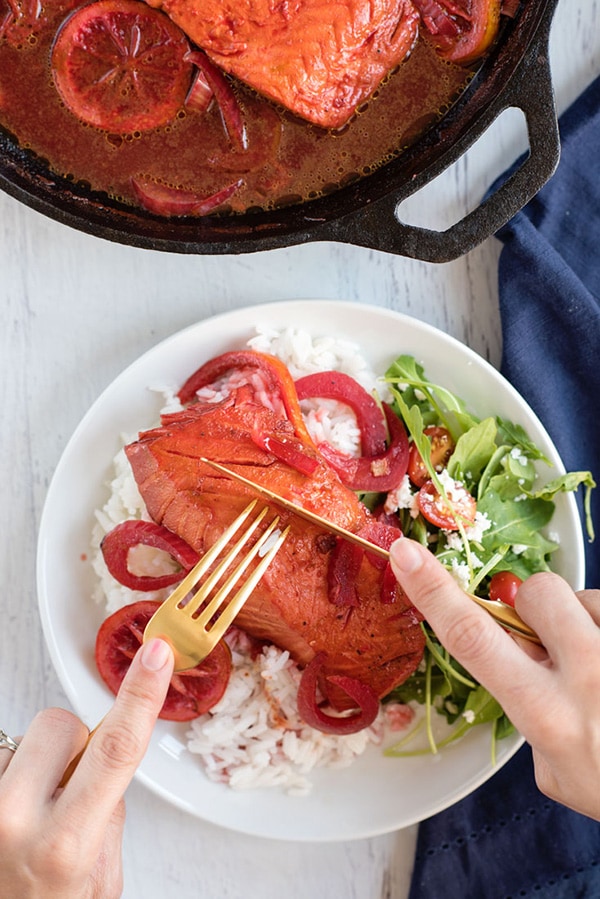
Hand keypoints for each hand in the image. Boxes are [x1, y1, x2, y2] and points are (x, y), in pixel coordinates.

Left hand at [0, 638, 173, 897]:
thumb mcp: (101, 879)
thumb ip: (109, 811)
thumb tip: (106, 752)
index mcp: (66, 844)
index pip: (116, 748)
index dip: (140, 694)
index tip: (157, 654)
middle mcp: (13, 820)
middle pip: (65, 724)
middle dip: (76, 745)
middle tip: (68, 793)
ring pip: (27, 737)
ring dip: (35, 765)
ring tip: (30, 814)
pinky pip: (0, 753)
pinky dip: (10, 775)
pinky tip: (8, 815)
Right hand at [390, 538, 599, 821]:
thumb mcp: (558, 775)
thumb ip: (533, 720)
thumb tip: (528, 675)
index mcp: (547, 714)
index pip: (473, 639)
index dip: (433, 592)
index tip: (404, 552)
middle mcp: (588, 676)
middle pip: (537, 593)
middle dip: (534, 606)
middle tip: (554, 640)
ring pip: (587, 596)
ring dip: (587, 621)